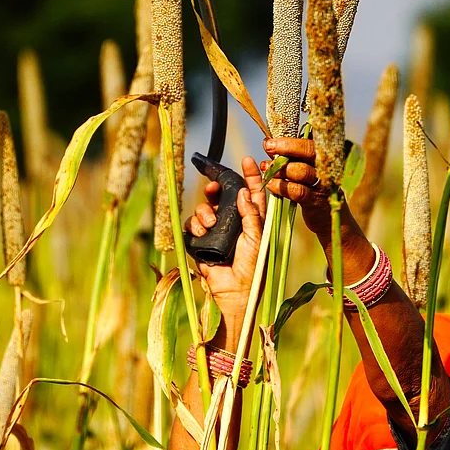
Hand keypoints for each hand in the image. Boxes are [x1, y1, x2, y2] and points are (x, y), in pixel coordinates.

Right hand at [184, 157, 265, 316]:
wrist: (235, 290)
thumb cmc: (252, 266)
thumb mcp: (257, 237)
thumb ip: (251, 213)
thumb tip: (244, 191)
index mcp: (252, 218)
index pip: (252, 191)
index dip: (251, 175)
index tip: (248, 159)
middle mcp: (233, 221)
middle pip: (221, 195)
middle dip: (215, 188)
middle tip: (212, 187)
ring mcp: (216, 230)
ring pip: (204, 208)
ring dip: (204, 212)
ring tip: (210, 225)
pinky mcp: (200, 240)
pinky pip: (192, 223)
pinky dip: (194, 225)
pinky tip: (201, 233)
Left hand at [260, 137, 336, 236]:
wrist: (329, 219)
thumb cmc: (314, 190)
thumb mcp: (308, 171)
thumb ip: (293, 158)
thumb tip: (271, 145)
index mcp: (326, 157)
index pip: (310, 141)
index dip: (289, 140)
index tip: (270, 140)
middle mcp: (328, 167)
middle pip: (309, 151)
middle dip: (286, 147)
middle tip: (268, 147)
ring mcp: (324, 184)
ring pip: (302, 171)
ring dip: (281, 168)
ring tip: (266, 168)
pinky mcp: (317, 201)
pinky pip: (297, 191)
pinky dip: (281, 186)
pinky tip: (270, 185)